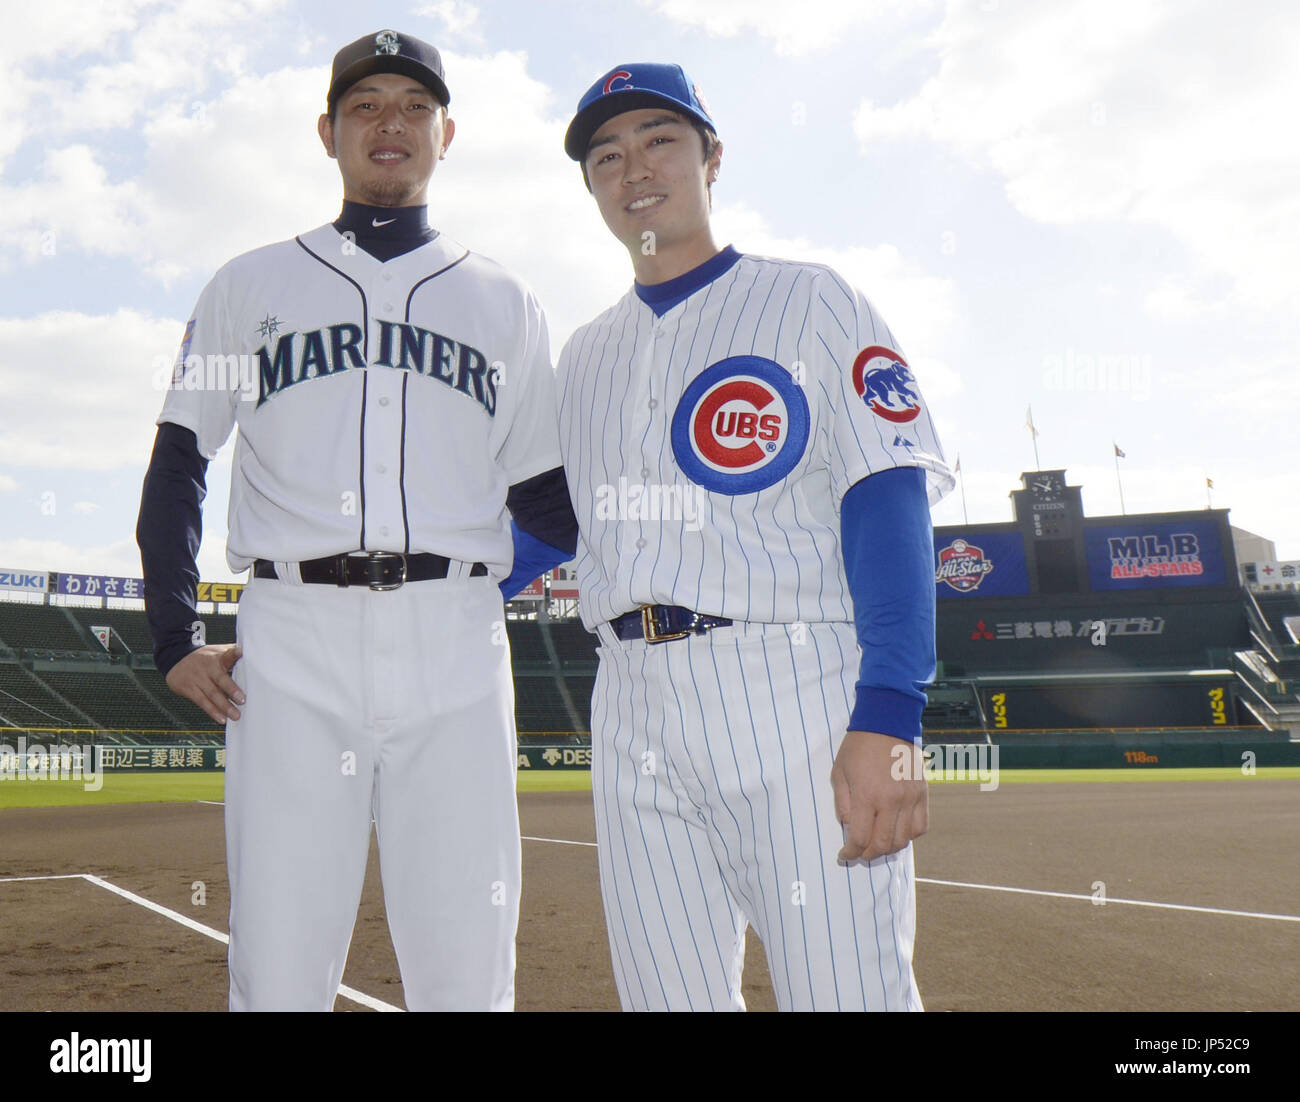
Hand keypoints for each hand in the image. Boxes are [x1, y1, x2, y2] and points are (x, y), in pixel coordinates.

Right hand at [165, 644, 243, 723]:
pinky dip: (212, 711)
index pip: (228, 654)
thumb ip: (233, 654)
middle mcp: (207, 668)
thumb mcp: (218, 651)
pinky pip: (202, 702)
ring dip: (224, 706)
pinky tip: (221, 718)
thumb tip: (253, 654)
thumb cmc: (205, 658)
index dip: (235, 653)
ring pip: (212, 693)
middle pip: (220, 679)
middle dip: (231, 690)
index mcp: (218, 657)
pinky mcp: (189, 689)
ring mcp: (197, 679)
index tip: (242, 653)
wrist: (175, 658)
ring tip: (235, 715)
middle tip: (242, 700)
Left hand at [830, 730, 927, 862]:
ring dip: (889, 847)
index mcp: (868, 796)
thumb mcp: (839, 773)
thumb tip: (850, 827)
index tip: (845, 855)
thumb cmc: (858, 747)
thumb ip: (843, 804)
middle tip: (860, 852)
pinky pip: (921, 826)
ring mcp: (911, 798)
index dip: (851, 853)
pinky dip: (909, 836)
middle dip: (868, 854)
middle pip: (884, 844)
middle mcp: (892, 801)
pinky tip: (898, 831)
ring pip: (904, 840)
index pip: (860, 839)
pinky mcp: (923, 793)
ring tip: (878, 843)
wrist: (887, 723)